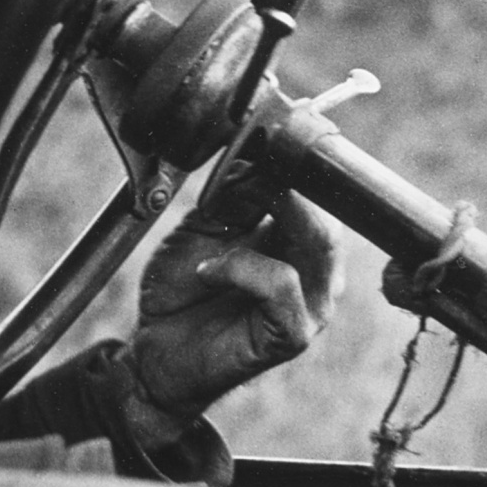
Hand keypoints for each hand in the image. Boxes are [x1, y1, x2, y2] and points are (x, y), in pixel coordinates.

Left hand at [124, 179, 342, 430]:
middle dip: (285, 189)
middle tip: (241, 184)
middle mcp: (318, 271)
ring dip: (262, 226)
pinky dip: (241, 268)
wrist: (158, 346)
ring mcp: (313, 304)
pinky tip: (209, 273)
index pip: (322, 194)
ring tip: (216, 240)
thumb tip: (261, 155)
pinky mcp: (296, 333)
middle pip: (328, 213)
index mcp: (301, 241)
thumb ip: (236, 193)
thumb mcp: (206, 224)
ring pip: (319, 242)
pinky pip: (283, 284)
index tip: (263, 140)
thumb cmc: (185, 288)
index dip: (297, 166)